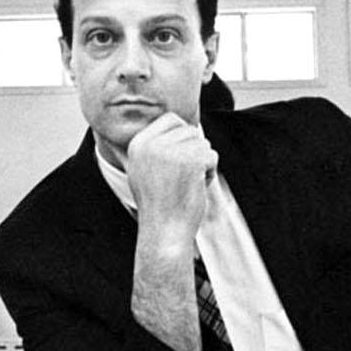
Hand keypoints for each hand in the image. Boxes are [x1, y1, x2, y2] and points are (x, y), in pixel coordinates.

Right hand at [126, 112, 217, 243]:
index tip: (181, 158)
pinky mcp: (191, 160)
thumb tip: (180, 124)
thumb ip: (156, 147)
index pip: (170, 119)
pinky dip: (210, 172)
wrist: (164, 231)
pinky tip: (197, 188)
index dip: (182, 135)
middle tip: (185, 176)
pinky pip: (211, 156)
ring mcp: (171, 151)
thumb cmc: (159, 205)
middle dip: (194, 151)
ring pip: (202, 143)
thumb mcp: (145, 170)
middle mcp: (152, 144)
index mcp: (138, 144)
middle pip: (189, 130)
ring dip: (202, 163)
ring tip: (188, 184)